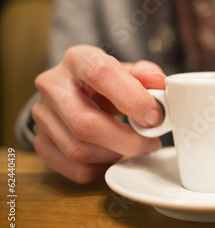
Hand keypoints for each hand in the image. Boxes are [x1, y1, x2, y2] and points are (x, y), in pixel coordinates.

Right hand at [32, 45, 164, 183]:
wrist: (75, 90)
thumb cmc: (107, 81)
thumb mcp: (127, 70)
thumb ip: (146, 75)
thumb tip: (159, 84)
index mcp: (77, 59)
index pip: (100, 73)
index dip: (132, 98)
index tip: (155, 117)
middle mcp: (53, 85)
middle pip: (85, 123)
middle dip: (126, 139)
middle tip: (150, 141)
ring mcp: (43, 116)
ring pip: (79, 150)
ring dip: (116, 154)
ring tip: (135, 146)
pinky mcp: (42, 142)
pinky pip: (75, 168)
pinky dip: (102, 167)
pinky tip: (115, 154)